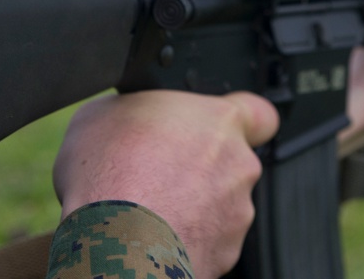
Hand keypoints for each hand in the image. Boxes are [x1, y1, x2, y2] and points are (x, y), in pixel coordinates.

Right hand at [53, 90, 278, 277]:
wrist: (113, 241)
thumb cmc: (110, 175)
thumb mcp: (102, 114)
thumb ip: (137, 109)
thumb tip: (130, 118)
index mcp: (219, 122)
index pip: (260, 115)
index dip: (244, 122)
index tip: (221, 130)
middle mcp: (239, 166)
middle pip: (231, 163)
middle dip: (203, 170)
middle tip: (160, 173)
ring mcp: (235, 214)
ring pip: (221, 205)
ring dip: (194, 207)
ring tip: (148, 209)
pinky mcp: (225, 254)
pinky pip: (209, 241)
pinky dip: (186, 240)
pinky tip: (152, 236)